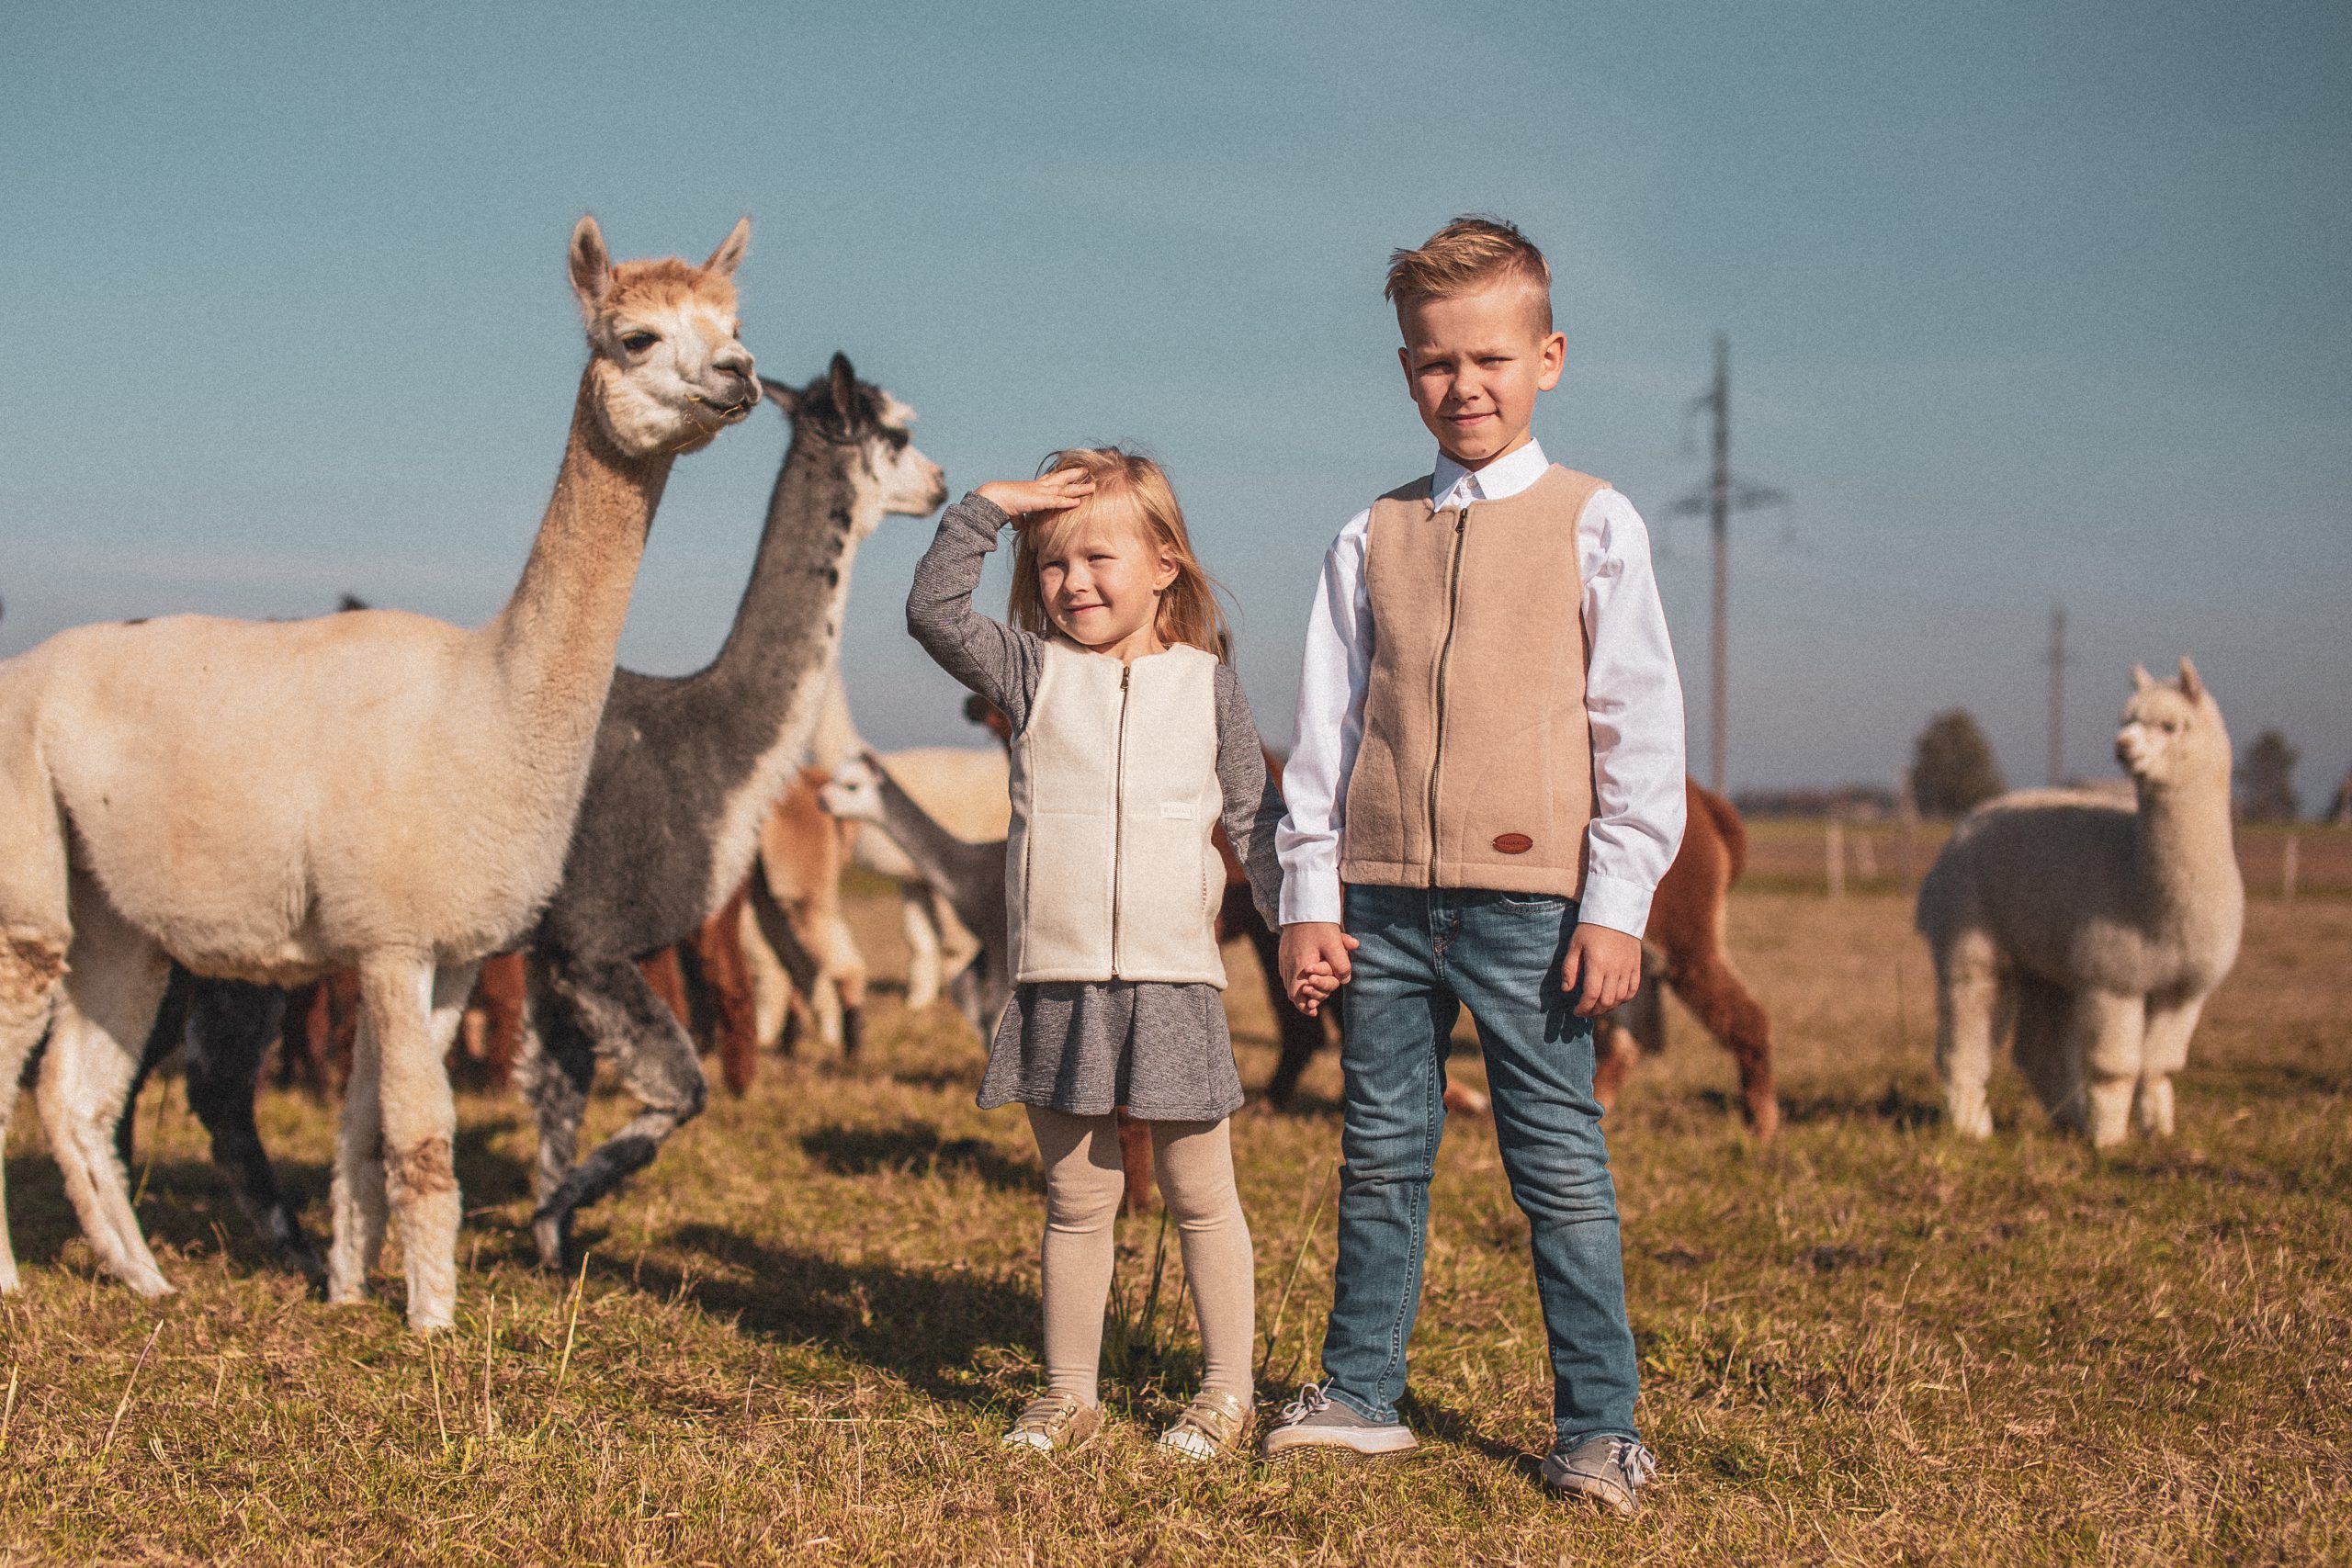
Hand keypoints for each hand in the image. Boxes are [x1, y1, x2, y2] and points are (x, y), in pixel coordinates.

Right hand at [975, 468, 1093, 524]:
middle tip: (1086, 470)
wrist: (994, 498)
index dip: (1059, 476)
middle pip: (1061, 478)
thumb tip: (1020, 526)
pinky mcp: (1039, 501)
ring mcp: (1040, 492)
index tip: (1067, 472)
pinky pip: (1057, 502)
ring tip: (1093, 486)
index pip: (1048, 480)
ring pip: (1064, 489)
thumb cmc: (1001, 504)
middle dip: (1074, 475)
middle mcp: (1039, 487)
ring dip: (1079, 488)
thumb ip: (1019, 519)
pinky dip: (1068, 502)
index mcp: (1032, 488)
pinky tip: (1078, 502)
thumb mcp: (1013, 512)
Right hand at [1280, 922, 1358, 1017]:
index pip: (1298, 995)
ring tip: (1311, 993)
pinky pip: (1288, 973)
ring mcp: (1284, 960)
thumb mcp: (1335, 943)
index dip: (1305, 1006)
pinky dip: (1296, 980)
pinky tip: (1306, 978)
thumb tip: (1345, 980)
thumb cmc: (1320, 924)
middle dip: (1307, 998)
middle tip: (1316, 1003)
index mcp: (1301, 965)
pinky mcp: (1283, 954)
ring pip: (1289, 984)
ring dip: (1301, 990)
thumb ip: (1342, 964)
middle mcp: (1289, 965)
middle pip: (1293, 993)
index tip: (1313, 1011)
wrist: (1304, 905)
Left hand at [1559, 922, 1641, 1017]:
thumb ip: (1569, 968)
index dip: (1583, 1008)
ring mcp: (1628, 968)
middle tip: (1585, 1011)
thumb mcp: (1575, 945)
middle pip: (1606, 1001)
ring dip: (1608, 1006)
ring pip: (1620, 998)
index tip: (1576, 1012)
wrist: (1616, 912)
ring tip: (1597, 1006)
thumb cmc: (1591, 928)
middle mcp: (1615, 969)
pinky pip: (1633, 989)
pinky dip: (1624, 998)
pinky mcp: (1636, 965)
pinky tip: (1614, 999)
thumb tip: (1567, 990)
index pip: (1591, 996)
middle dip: (1594, 1011)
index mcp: (1598, 965)